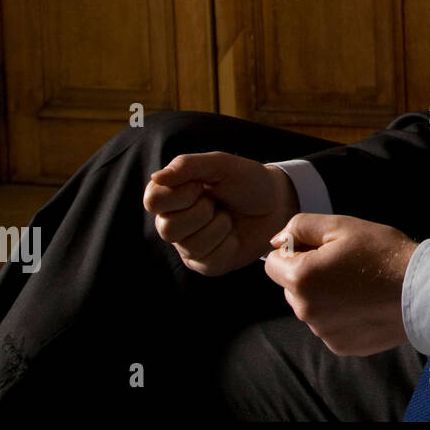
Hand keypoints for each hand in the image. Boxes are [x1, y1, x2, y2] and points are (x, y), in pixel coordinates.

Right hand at [143, 152, 298, 275]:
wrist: (277, 204)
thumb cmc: (247, 181)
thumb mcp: (221, 165)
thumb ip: (188, 166)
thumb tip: (156, 177)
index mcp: (171, 196)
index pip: (153, 201)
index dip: (180, 194)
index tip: (202, 185)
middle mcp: (173, 223)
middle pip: (168, 228)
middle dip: (202, 212)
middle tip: (218, 203)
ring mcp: (188, 246)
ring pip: (191, 245)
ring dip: (219, 227)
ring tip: (228, 217)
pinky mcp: (206, 264)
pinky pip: (210, 261)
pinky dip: (229, 244)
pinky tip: (234, 235)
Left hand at [263, 214, 418, 356]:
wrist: (422, 290)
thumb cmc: (383, 254)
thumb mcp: (342, 225)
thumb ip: (300, 227)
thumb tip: (278, 240)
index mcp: (300, 278)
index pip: (272, 262)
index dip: (295, 250)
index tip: (323, 249)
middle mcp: (305, 311)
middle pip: (292, 286)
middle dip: (310, 274)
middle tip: (345, 265)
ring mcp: (322, 332)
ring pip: (312, 307)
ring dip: (326, 296)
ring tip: (359, 284)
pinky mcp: (340, 346)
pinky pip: (329, 326)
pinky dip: (341, 315)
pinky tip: (365, 303)